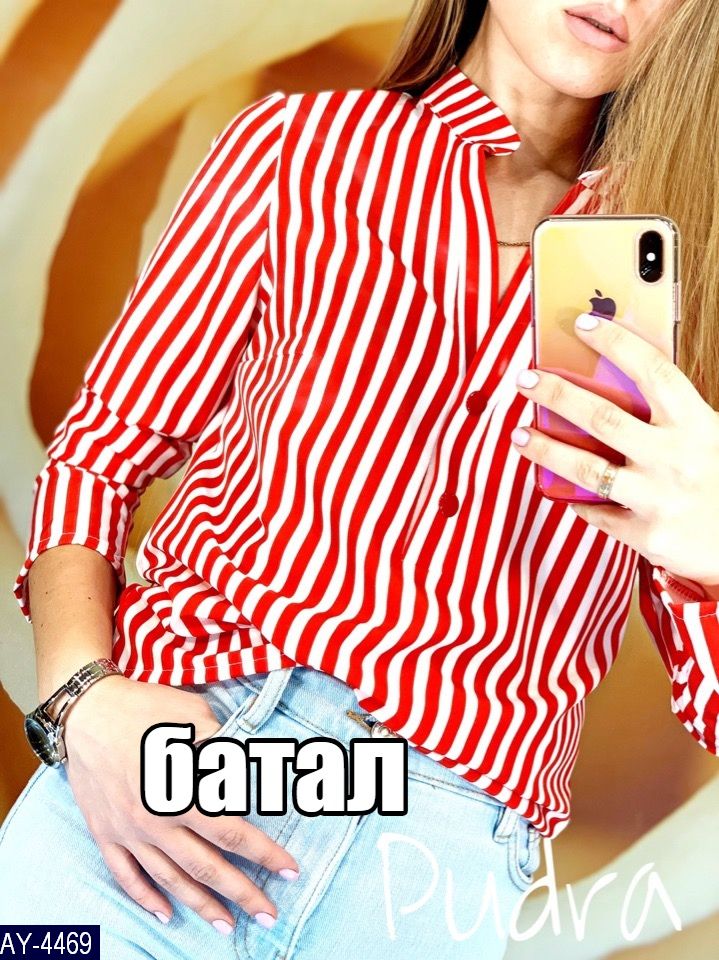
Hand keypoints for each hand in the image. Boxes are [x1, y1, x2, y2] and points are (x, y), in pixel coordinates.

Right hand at [62, 674, 299, 932]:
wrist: (86, 711)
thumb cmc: (145, 708)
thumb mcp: (195, 716)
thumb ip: (222, 746)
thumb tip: (248, 768)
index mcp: (180, 794)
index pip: (232, 834)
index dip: (265, 854)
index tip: (290, 870)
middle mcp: (155, 822)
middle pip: (206, 868)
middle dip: (243, 893)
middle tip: (269, 914)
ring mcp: (128, 832)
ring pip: (170, 879)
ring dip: (201, 905)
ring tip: (227, 925)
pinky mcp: (106, 834)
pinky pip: (126, 876)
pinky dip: (146, 898)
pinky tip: (166, 914)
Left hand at [510, 311, 718, 590]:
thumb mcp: (717, 439)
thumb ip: (680, 418)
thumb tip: (628, 385)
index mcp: (699, 425)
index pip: (653, 370)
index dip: (616, 342)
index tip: (583, 323)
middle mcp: (676, 458)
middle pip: (603, 417)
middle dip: (557, 394)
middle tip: (526, 381)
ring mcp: (660, 498)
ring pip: (586, 467)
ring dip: (545, 449)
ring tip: (518, 435)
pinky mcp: (649, 535)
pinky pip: (598, 512)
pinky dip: (576, 500)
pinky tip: (559, 489)